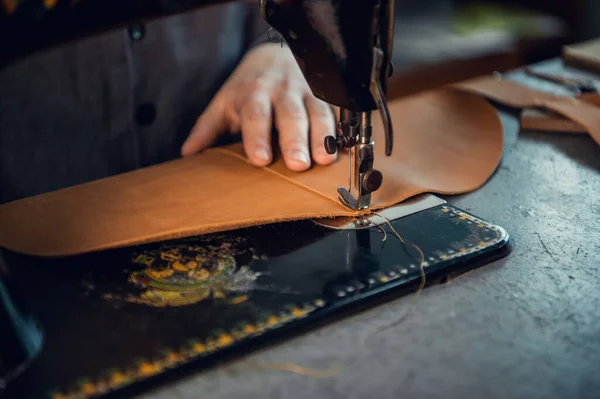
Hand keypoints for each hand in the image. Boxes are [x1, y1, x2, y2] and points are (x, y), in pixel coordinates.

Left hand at [181, 43, 336, 170]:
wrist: (276, 55)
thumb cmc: (247, 88)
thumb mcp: (224, 103)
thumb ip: (208, 128)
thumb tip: (188, 154)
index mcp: (253, 94)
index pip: (255, 115)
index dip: (257, 137)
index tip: (259, 159)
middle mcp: (281, 92)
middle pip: (289, 115)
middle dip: (294, 140)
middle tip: (298, 164)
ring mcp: (306, 93)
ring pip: (317, 113)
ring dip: (322, 136)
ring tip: (325, 160)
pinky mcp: (325, 96)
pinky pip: (335, 111)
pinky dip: (340, 129)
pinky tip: (344, 148)